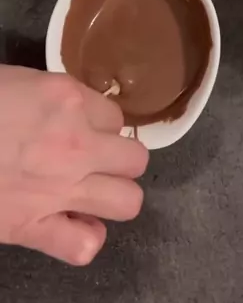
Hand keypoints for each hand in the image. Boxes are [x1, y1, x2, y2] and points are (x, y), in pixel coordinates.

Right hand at [0, 66, 147, 263]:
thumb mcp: (20, 81)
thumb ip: (57, 97)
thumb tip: (74, 109)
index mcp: (66, 100)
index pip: (116, 116)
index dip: (101, 124)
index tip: (85, 128)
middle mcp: (75, 145)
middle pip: (136, 159)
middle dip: (119, 158)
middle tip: (94, 157)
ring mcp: (58, 191)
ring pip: (128, 201)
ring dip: (113, 195)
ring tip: (90, 189)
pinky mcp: (32, 229)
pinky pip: (84, 246)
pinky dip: (84, 238)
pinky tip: (71, 223)